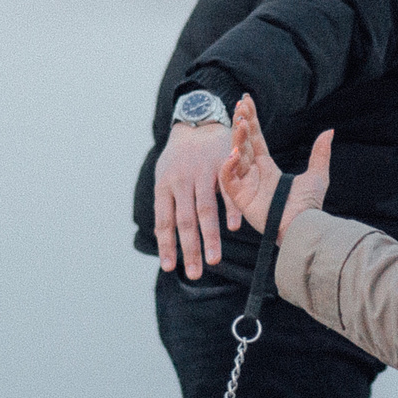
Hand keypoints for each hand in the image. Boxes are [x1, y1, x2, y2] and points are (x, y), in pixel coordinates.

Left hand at [154, 119, 232, 277]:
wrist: (196, 123)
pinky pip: (226, 191)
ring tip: (214, 260)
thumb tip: (164, 239)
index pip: (164, 221)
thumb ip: (167, 204)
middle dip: (190, 250)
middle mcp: (181, 181)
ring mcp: (201, 172)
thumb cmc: (179, 158)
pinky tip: (233, 229)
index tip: (170, 268)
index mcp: (164, 186)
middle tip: (194, 274)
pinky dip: (230, 211)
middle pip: (185, 221)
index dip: (167, 246)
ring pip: (205, 210)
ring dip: (210, 238)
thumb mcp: (165, 177)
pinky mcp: (221, 164)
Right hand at [218, 96, 331, 239]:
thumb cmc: (310, 205)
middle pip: (243, 144)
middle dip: (241, 124)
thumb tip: (329, 131)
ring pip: (234, 156)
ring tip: (241, 122)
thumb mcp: (317, 175)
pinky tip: (235, 152)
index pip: (256, 140)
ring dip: (236, 139)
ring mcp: (246, 186)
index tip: (246, 101)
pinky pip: (228, 179)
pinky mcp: (240, 199)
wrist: (303, 224)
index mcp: (268, 169)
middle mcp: (254, 175)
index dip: (251, 120)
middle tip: (240, 105)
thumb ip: (319, 153)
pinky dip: (228, 166)